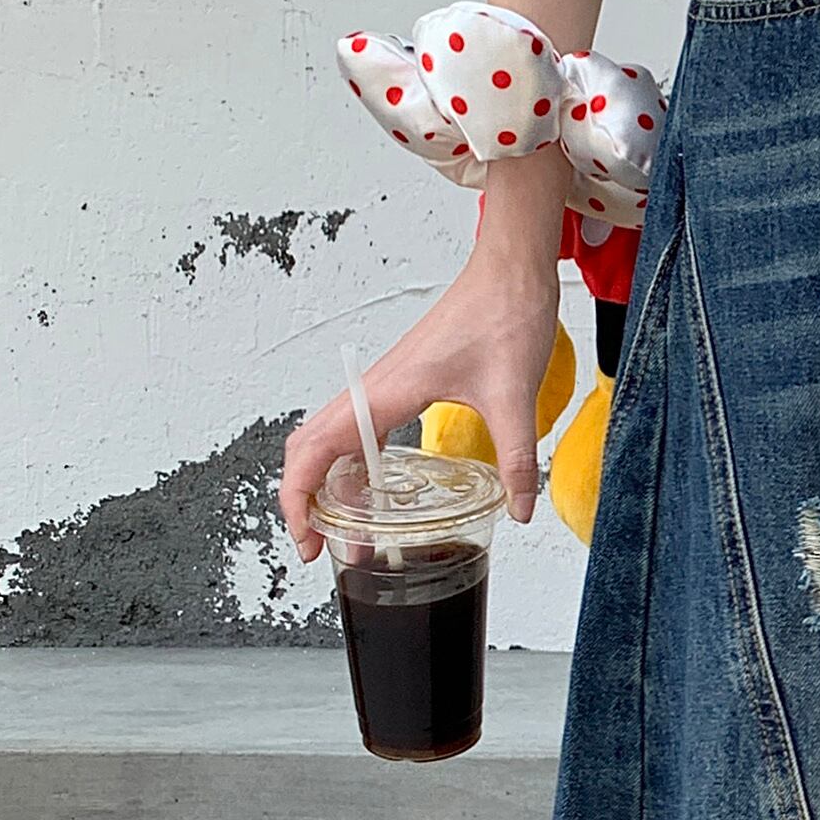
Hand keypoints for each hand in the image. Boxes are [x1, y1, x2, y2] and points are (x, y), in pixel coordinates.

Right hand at [281, 230, 562, 555]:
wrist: (510, 272)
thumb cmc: (504, 314)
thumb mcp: (514, 395)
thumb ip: (517, 458)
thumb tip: (519, 509)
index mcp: (386, 392)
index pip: (315, 450)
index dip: (299, 499)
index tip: (307, 540)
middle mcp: (375, 388)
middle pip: (309, 447)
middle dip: (304, 500)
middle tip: (322, 546)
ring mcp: (385, 384)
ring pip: (329, 437)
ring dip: (326, 482)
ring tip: (348, 529)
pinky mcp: (403, 381)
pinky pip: (359, 426)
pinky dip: (352, 461)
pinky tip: (376, 487)